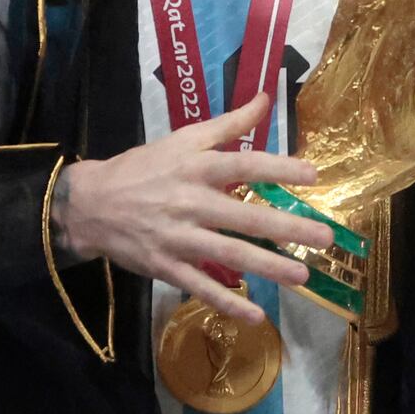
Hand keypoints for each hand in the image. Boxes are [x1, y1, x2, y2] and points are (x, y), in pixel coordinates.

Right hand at [51, 94, 339, 323]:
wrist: (90, 203)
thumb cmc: (143, 168)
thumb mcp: (182, 138)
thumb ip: (228, 123)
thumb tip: (265, 98)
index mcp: (195, 167)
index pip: (243, 166)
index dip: (278, 170)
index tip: (313, 176)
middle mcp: (190, 202)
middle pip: (245, 217)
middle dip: (287, 228)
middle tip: (324, 237)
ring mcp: (178, 238)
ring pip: (228, 255)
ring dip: (267, 267)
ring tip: (302, 276)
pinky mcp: (165, 266)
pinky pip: (200, 287)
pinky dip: (227, 303)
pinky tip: (255, 315)